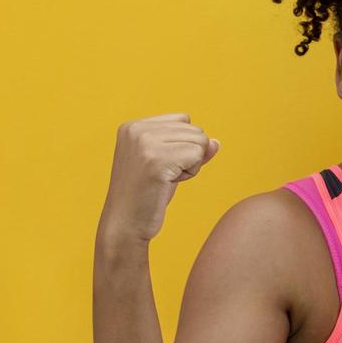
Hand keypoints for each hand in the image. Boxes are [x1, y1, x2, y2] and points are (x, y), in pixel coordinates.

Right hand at [99, 114, 219, 244]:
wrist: (124, 223)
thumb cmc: (147, 195)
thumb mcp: (169, 164)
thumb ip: (191, 148)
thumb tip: (216, 142)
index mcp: (133, 125)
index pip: (183, 119)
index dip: (183, 145)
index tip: (160, 164)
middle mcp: (137, 129)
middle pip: (195, 130)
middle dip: (189, 156)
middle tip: (163, 175)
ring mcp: (145, 142)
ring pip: (200, 142)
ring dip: (191, 165)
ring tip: (164, 179)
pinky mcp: (156, 159)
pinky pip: (197, 156)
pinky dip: (190, 173)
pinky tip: (167, 183)